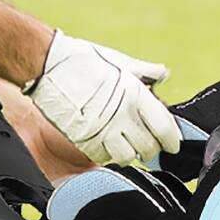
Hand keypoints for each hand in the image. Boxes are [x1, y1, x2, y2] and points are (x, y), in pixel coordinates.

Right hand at [23, 31, 179, 166]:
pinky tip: (106, 143)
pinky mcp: (83, 140)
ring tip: (127, 146)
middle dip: (151, 149)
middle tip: (148, 145)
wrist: (47, 66)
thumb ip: (144, 71)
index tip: (173, 144)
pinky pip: (103, 158)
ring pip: (128, 158)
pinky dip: (108, 155)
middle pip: (149, 148)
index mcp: (136, 95)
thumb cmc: (83, 60)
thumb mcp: (119, 61)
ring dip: (130, 154)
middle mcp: (122, 116)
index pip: (165, 128)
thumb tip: (162, 74)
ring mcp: (102, 130)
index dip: (172, 140)